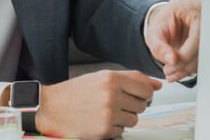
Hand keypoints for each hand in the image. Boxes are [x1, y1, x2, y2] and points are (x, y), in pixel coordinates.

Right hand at [34, 70, 160, 138]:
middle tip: (117, 103)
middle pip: (142, 105)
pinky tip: (100, 120)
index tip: (140, 94)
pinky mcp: (104, 131)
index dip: (146, 93)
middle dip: (133, 105)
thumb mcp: (103, 77)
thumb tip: (157, 84)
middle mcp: (111, 95)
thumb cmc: (77, 92)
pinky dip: (114, 128)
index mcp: (112, 78)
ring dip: (124, 118)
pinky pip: (122, 131)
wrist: (52, 108)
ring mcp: (108, 114)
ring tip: (107, 112)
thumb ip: (132, 78)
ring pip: (134, 119)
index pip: (146, 87)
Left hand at [144, 0, 201, 81]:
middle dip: (185, 64)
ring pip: (205, 55)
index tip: (172, 64)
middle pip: (204, 47)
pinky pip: (204, 57)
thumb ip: (160, 46)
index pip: (197, 35)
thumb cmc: (163, 21)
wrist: (169, 19)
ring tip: (171, 73)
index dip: (186, 54)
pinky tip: (178, 72)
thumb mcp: (154, 31)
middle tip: (169, 72)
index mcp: (194, 5)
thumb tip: (172, 61)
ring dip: (188, 69)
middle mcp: (207, 15)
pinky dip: (191, 68)